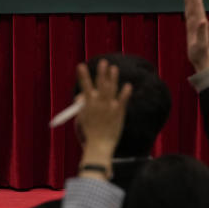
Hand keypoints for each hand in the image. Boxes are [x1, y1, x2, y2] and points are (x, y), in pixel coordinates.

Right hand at [76, 60, 131, 174]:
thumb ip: (82, 106)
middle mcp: (99, 103)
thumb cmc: (89, 132)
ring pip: (112, 88)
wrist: (100, 145)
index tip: (80, 65)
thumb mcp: (82, 117)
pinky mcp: (119, 112)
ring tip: (113, 68)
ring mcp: (110, 106)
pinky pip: (123, 99)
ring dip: (113, 77)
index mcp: (88, 104)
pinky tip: (128, 85)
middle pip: (100, 84)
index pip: (85, 85)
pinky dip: (125, 92)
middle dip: (101, 72)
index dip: (83, 75)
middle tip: (103, 62)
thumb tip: (82, 96)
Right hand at [184, 0, 208, 71]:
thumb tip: (203, 20)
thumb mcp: (200, 43)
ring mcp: (195, 22)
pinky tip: (187, 0)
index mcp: (199, 21)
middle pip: (195, 2)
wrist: (202, 60)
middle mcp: (198, 20)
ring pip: (192, 6)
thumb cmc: (200, 53)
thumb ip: (202, 32)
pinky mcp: (192, 26)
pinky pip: (189, 12)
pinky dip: (188, 4)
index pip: (196, 4)